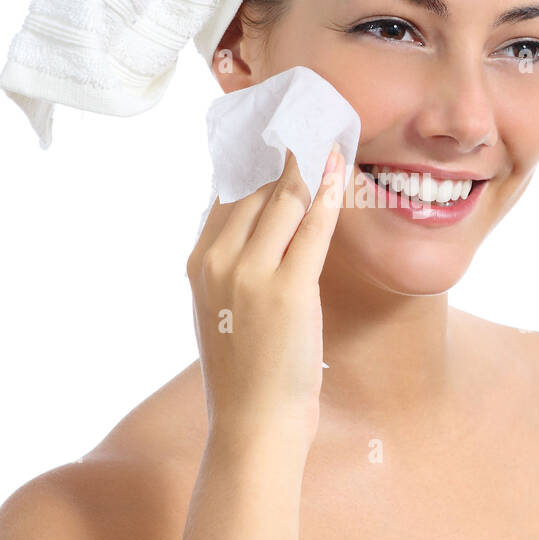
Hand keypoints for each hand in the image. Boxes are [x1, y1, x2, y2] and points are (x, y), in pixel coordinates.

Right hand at [186, 145, 343, 447]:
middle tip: (310, 115)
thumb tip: (257, 221)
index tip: (277, 126)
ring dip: (309, 160)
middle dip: (284, 148)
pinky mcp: (288, 290)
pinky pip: (312, 226)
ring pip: (283, 198)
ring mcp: (251, 274)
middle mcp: (218, 261)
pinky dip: (328, 191)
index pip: (227, 191)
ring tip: (329, 131)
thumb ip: (232, 264)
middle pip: (255, 186)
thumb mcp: (222, 308)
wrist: (253, 424)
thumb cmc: (246, 371)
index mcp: (198, 262)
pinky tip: (340, 168)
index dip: (254, 155)